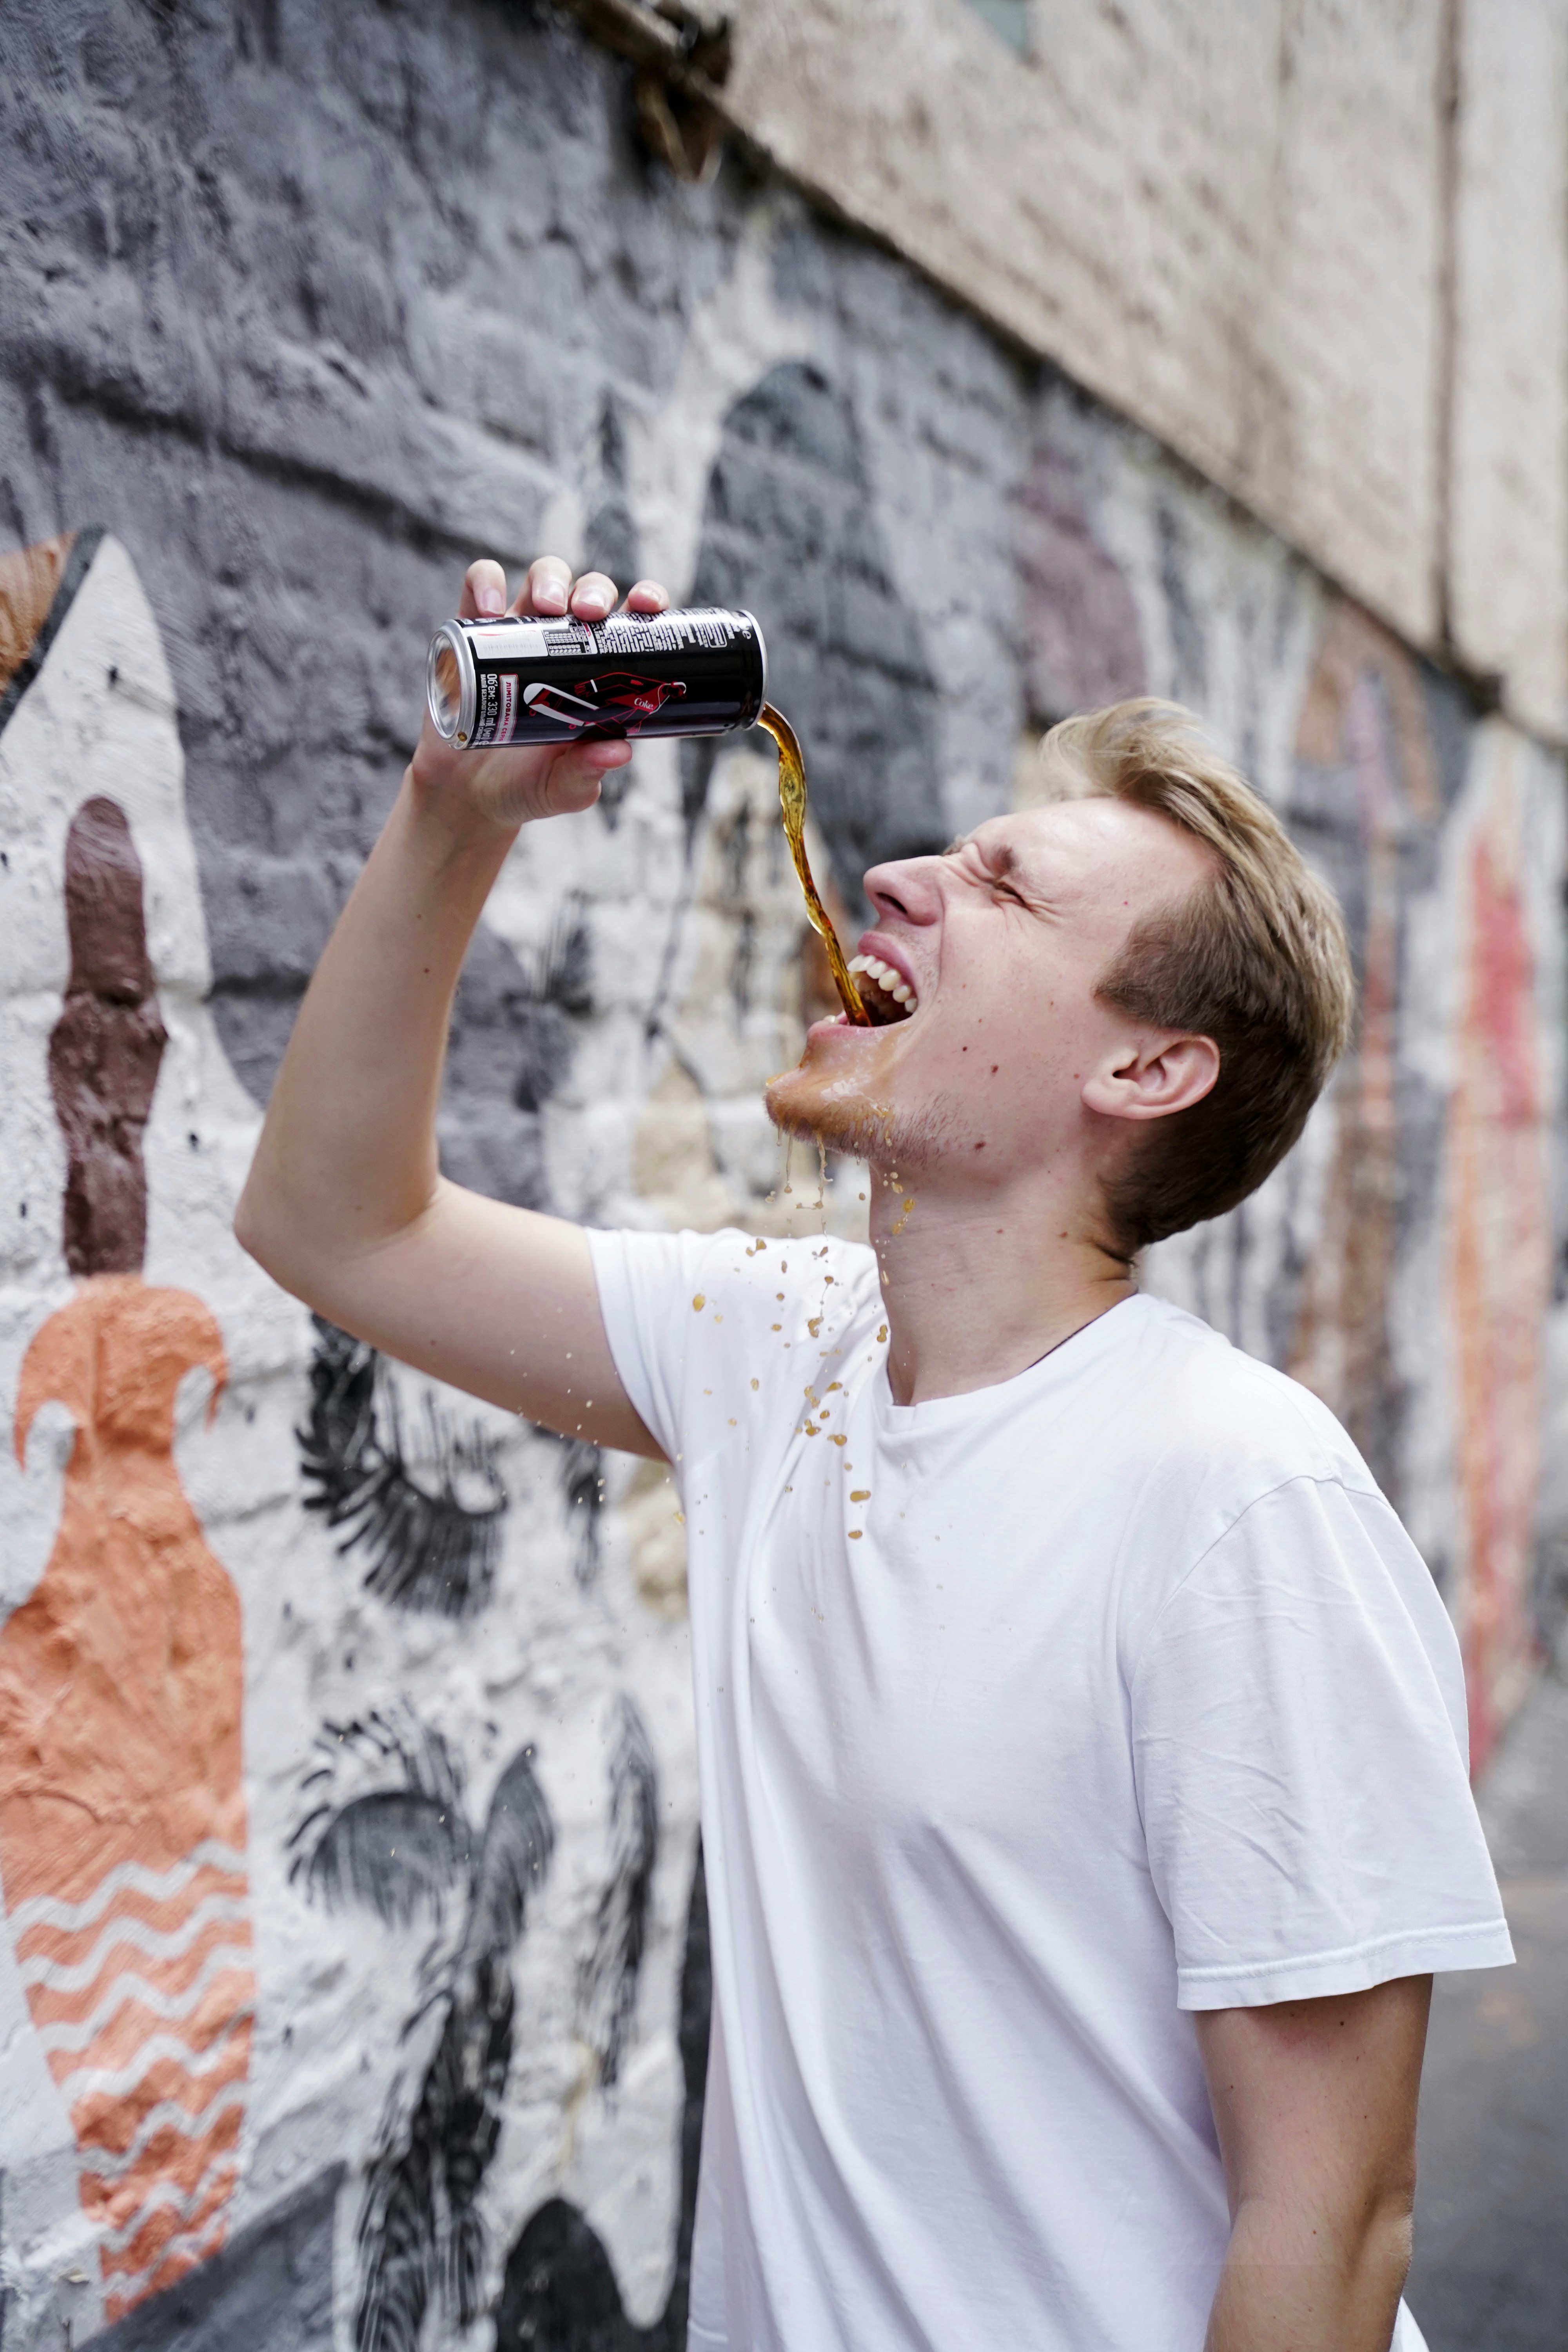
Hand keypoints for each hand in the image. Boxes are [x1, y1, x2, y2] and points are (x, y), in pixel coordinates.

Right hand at [409, 556, 670, 832]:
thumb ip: (585, 773)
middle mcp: (563, 643)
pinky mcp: (475, 633)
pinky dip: (486, 584)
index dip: (645, 600)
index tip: (647, 605)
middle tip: (588, 613)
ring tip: (547, 607)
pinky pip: (480, 585)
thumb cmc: (527, 785)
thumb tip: (619, 750)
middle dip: (594, 590)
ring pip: (543, 577)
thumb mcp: (561, 787)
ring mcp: (520, 633)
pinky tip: (489, 611)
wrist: (467, 794)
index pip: (629, 622)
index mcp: (598, 672)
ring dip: (550, 579)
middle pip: (588, 591)